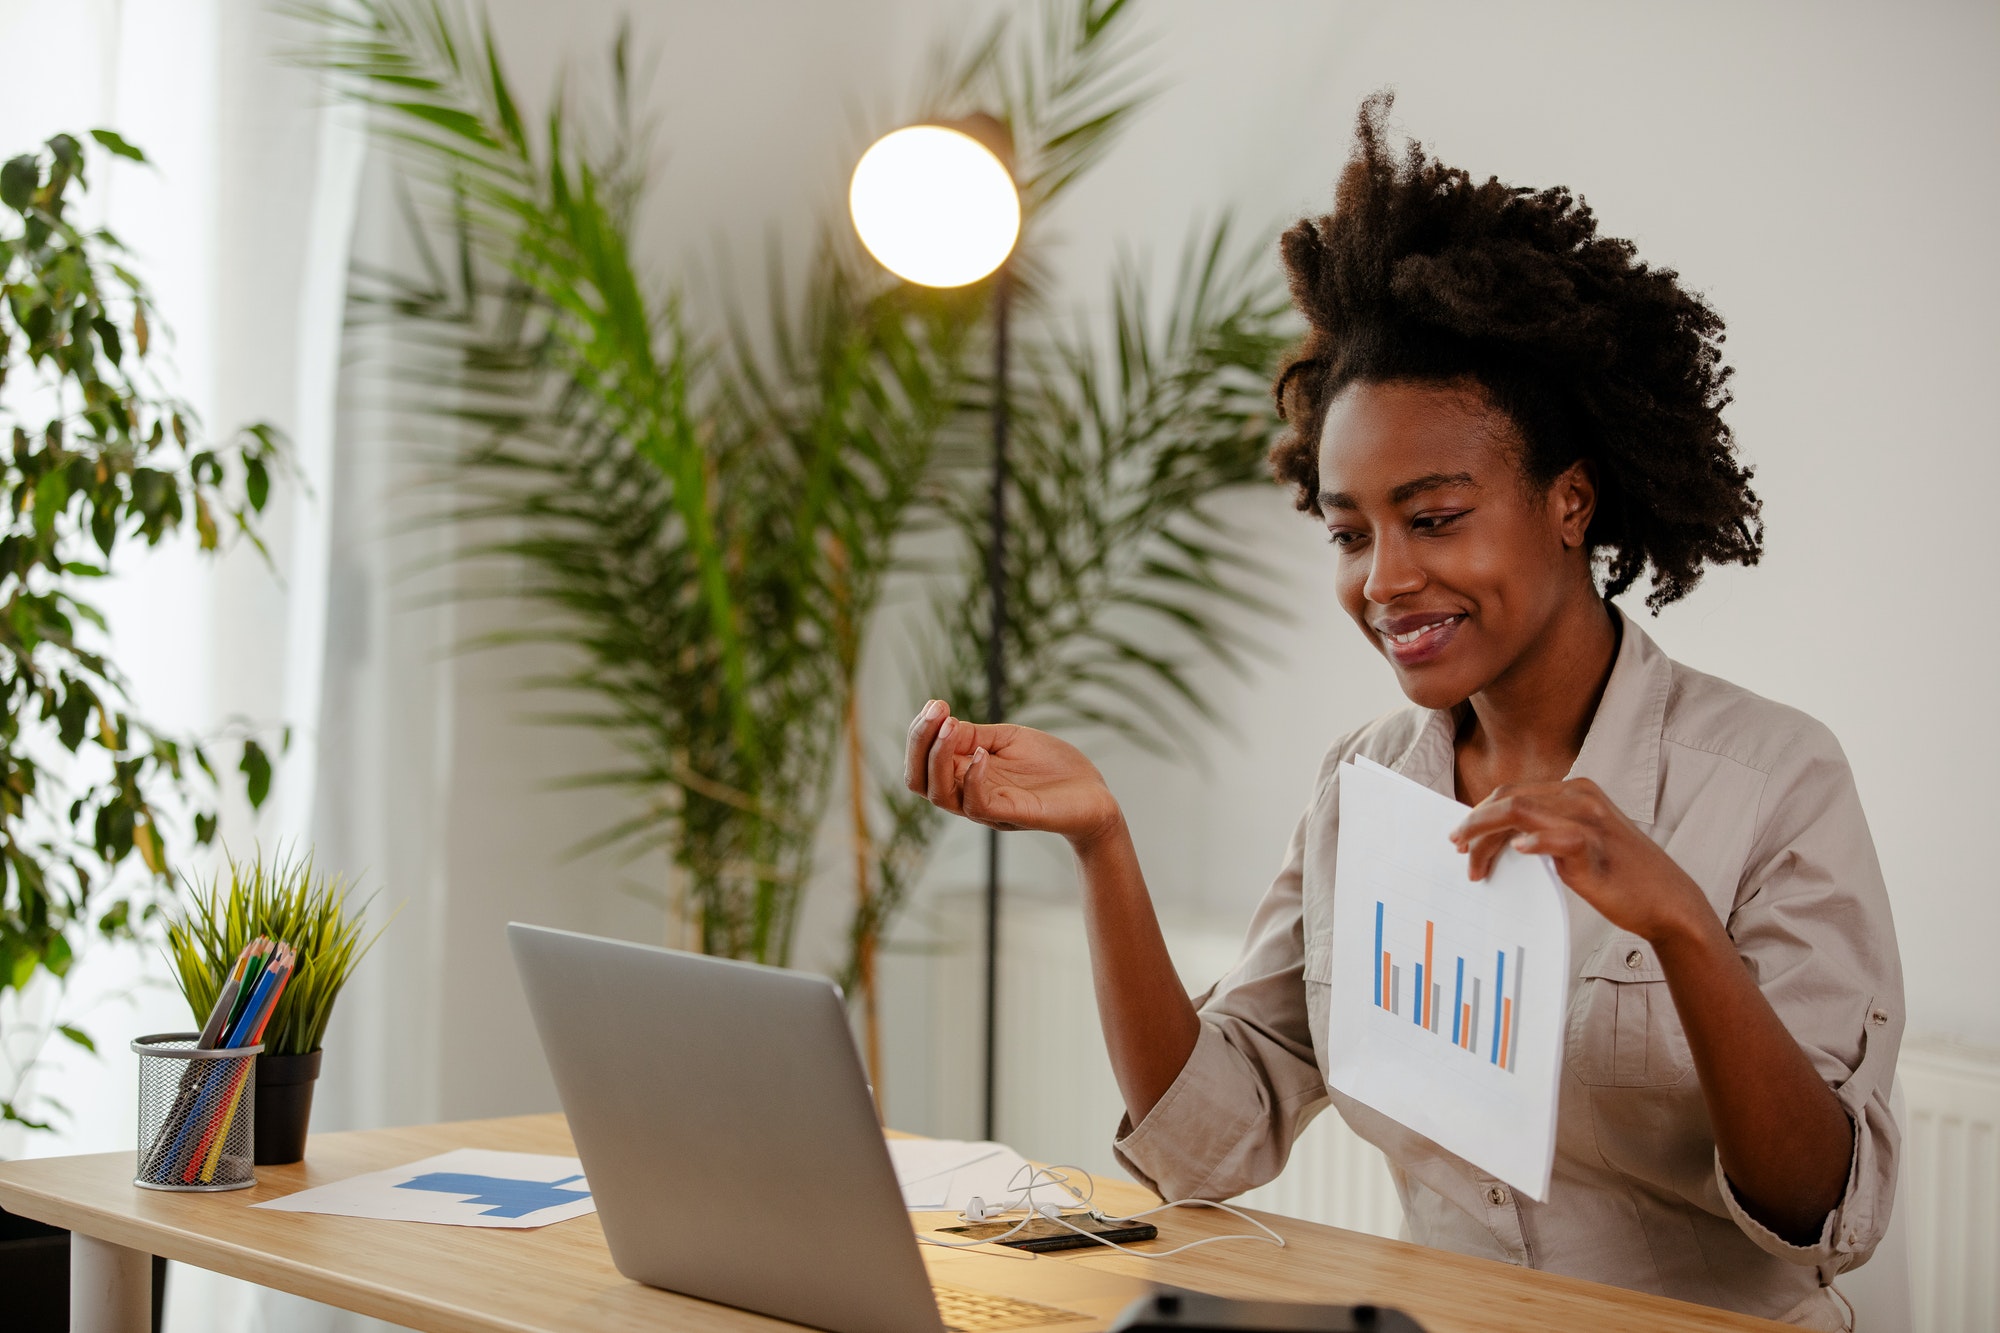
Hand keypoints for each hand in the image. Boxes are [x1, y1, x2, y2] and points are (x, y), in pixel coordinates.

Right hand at [904, 700, 1121, 847]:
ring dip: (939, 757)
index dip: (920, 733)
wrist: (1094, 795)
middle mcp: (968, 794)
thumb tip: (943, 724)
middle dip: (919, 742)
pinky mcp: (1012, 815)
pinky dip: (973, 778)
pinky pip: (977, 805)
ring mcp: (989, 808)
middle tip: (936, 711)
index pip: (921, 763)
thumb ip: (976, 735)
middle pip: (919, 781)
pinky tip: (982, 754)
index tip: (936, 703)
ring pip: (940, 795)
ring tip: (951, 725)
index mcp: (965, 775)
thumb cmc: (1052, 766)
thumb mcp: (1009, 739)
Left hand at [1449, 778, 1709, 944]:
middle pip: (1508, 799)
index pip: (1512, 793)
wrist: (1667, 901)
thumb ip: (1545, 830)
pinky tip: (1518, 852)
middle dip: (1475, 826)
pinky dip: (1534, 842)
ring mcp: (1590, 819)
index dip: (1480, 814)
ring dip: (1487, 839)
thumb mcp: (1577, 843)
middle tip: (1458, 852)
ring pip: (1520, 813)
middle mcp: (1580, 796)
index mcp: (1575, 790)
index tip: (1461, 839)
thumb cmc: (1619, 875)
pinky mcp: (1597, 847)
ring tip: (1474, 865)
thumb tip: (1501, 837)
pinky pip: (1559, 837)